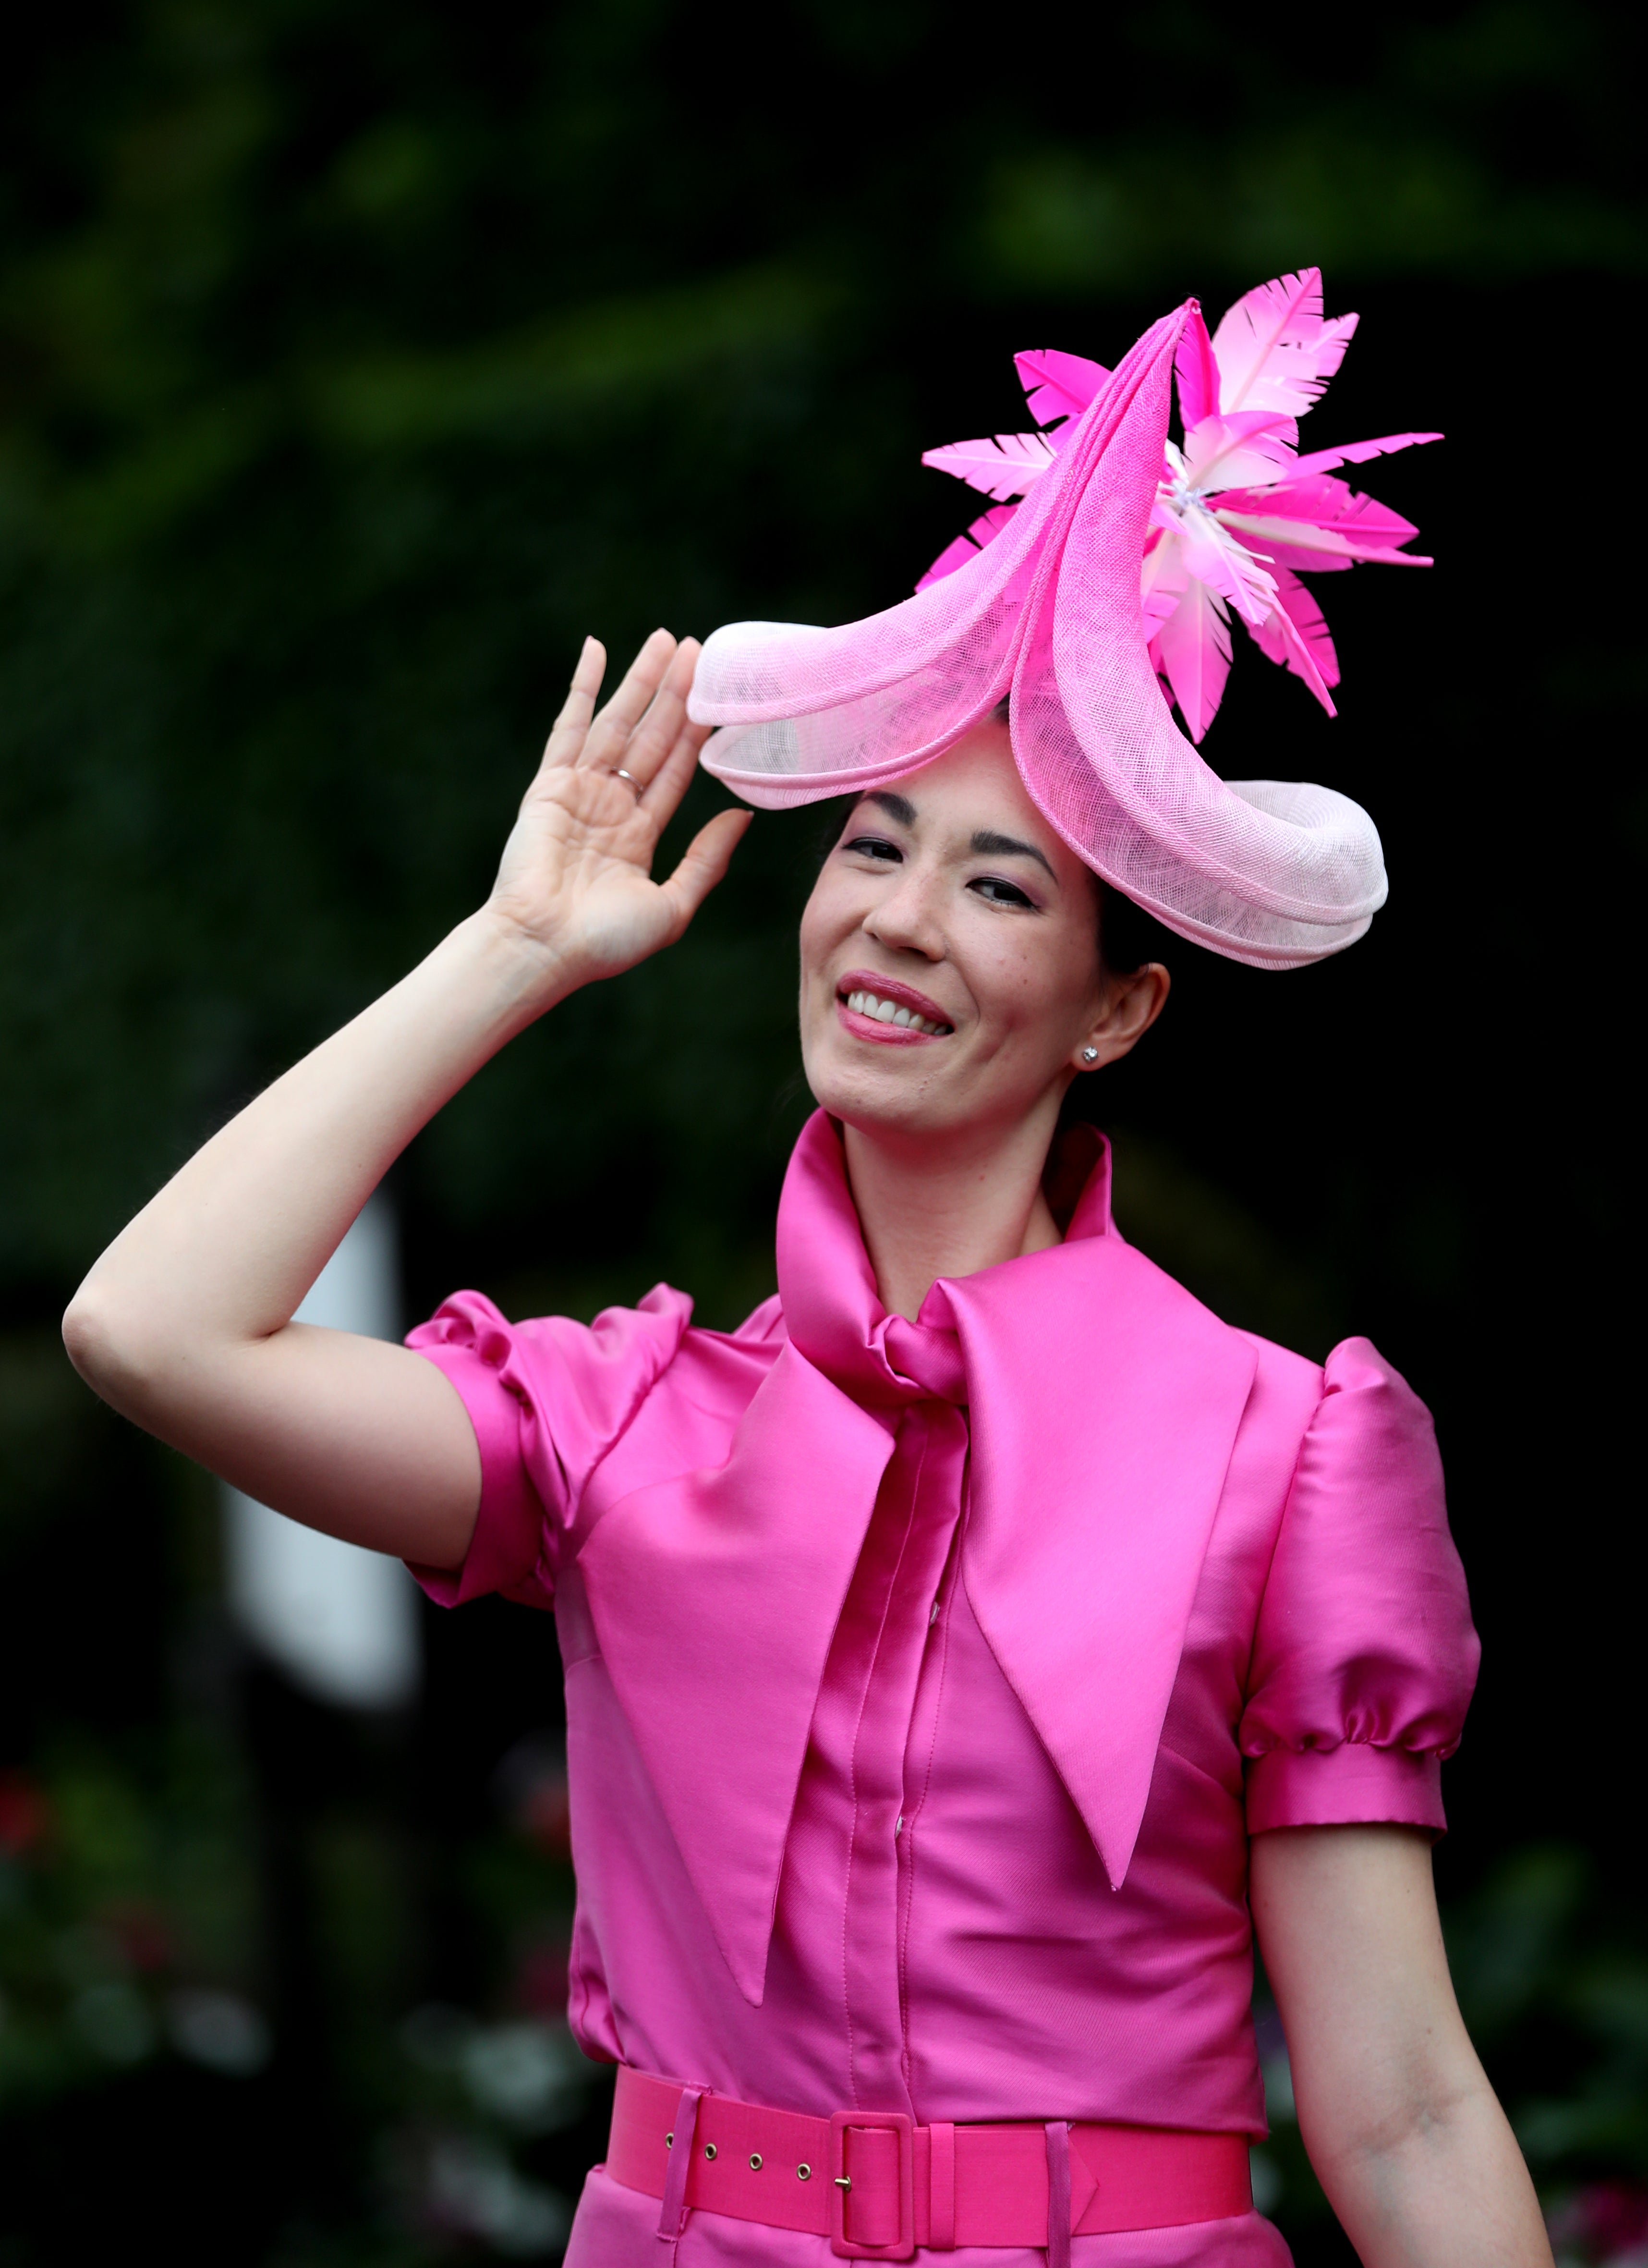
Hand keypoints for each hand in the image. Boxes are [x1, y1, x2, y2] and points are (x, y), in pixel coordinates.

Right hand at [483, 630, 750, 999]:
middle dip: (675, 694)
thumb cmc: (605, 942)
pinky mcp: (549, 784)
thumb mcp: (673, 905)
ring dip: (640, 681)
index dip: (696, 732)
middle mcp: (610, 807)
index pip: (675, 770)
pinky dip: (583, 687)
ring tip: (665, 641)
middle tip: (699, 649)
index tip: (719, 696)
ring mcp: (579, 792)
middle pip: (651, 737)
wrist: (544, 947)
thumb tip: (743, 816)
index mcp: (638, 835)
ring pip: (618, 724)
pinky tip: (597, 649)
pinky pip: (569, 726)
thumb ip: (707, 860)